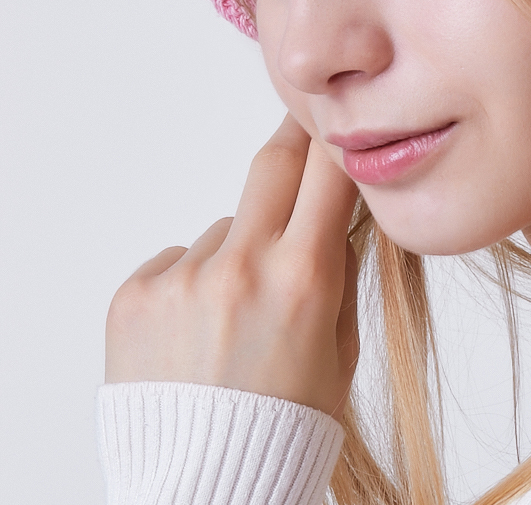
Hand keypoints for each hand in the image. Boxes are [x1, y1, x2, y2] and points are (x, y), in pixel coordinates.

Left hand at [105, 115, 359, 420]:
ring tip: (234, 318)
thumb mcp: (340, 346)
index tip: (339, 119)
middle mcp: (240, 267)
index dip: (338, 138)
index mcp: (304, 278)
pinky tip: (196, 331)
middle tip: (301, 130)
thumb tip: (336, 212)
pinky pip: (176, 260)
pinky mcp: (133, 296)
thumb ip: (339, 270)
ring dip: (238, 250)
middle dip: (293, 143)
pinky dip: (192, 281)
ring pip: (224, 228)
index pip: (330, 171)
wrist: (205, 485)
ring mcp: (181, 279)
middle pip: (273, 162)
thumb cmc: (285, 422)